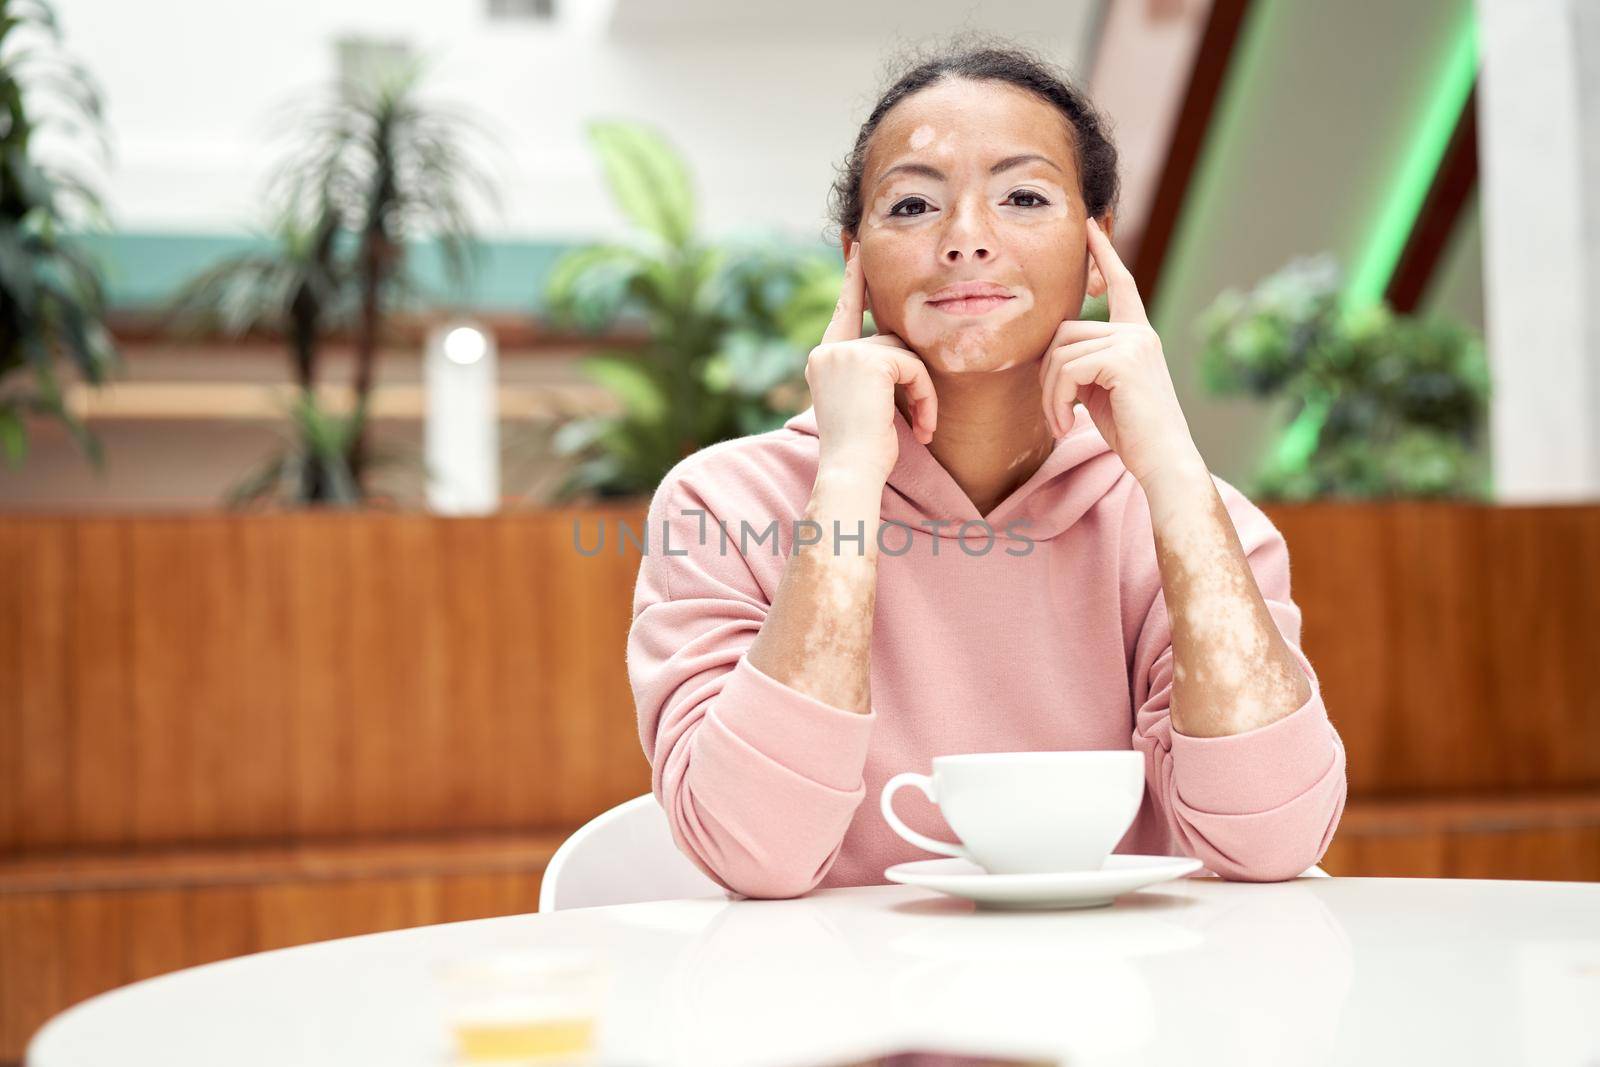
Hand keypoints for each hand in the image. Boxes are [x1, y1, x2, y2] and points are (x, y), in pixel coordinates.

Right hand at [807, 243, 938, 484]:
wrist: (851, 471)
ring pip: (904, 354)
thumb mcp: (863, 403)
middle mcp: (828, 352)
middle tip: (923, 420)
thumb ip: (871, 370)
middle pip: (888, 341)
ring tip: (921, 427)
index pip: (843, 312)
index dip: (852, 281)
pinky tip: (922, 425)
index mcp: (823, 361)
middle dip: (912, 377)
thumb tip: (896, 348)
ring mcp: (845, 353)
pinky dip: (925, 395)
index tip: (857, 251)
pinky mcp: (869, 361)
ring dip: (921, 391)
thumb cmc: (861, 451)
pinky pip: (914, 366)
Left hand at [1038, 216, 1202, 486]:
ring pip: (1059, 353)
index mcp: (1137, 335)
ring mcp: (1132, 342)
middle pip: (1064, 331)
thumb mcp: (1103, 390)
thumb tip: (1052, 350)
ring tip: (1061, 422)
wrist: (1164, 462)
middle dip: (1048, 375)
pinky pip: (1065, 369)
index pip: (1121, 284)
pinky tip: (1066, 424)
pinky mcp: (1122, 359)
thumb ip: (1085, 363)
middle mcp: (1137, 332)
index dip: (1104, 254)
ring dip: (1049, 394)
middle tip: (1055, 413)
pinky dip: (1056, 400)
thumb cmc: (1133, 434)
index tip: (1089, 226)